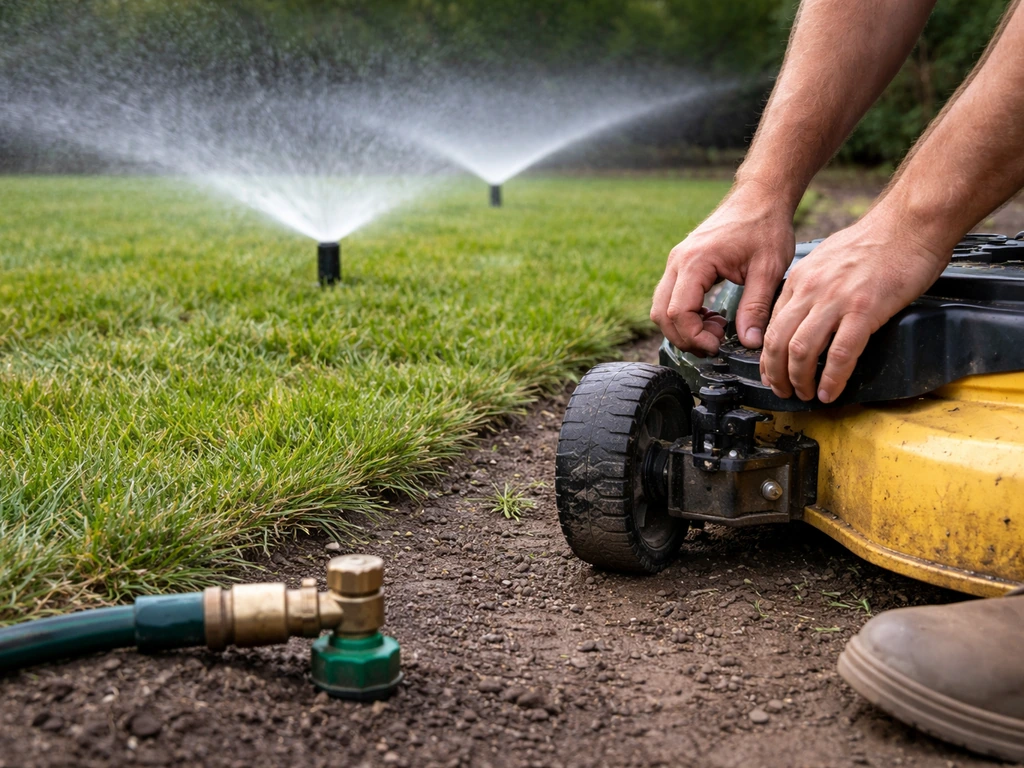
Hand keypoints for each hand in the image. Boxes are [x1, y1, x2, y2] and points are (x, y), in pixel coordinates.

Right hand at [651, 182, 795, 355]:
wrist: (760, 197)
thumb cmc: (765, 226)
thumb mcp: (768, 270)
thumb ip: (756, 307)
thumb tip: (749, 343)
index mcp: (696, 262)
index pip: (678, 312)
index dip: (694, 336)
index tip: (718, 346)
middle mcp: (678, 261)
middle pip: (661, 313)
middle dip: (685, 337)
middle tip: (715, 345)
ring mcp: (676, 261)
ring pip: (661, 307)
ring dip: (683, 327)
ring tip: (716, 331)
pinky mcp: (681, 263)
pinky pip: (670, 297)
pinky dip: (685, 314)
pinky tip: (711, 317)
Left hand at [760, 211, 950, 402]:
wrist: (910, 223)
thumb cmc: (878, 240)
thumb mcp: (829, 258)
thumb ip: (813, 284)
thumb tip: (807, 310)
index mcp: (801, 278)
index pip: (772, 324)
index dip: (768, 356)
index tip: (771, 373)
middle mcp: (811, 289)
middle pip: (778, 341)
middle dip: (776, 374)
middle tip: (782, 391)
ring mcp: (837, 300)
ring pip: (801, 350)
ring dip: (799, 379)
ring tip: (805, 395)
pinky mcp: (865, 309)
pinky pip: (840, 353)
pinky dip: (832, 378)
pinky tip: (830, 392)